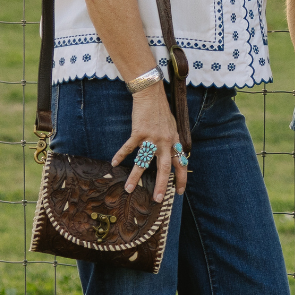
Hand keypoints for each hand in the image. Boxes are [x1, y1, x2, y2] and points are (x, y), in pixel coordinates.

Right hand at [117, 84, 186, 202]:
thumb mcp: (172, 126)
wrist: (151, 95)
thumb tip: (174, 153)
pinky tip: (113, 163)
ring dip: (135, 177)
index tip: (180, 191)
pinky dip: (120, 155)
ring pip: (143, 162)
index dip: (182, 178)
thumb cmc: (161, 111)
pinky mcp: (138, 133)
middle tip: (158, 199)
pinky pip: (128, 148)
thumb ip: (172, 141)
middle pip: (164, 168)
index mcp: (174, 141)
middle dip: (162, 185)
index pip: (181, 163)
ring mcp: (151, 138)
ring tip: (129, 189)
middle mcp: (165, 142)